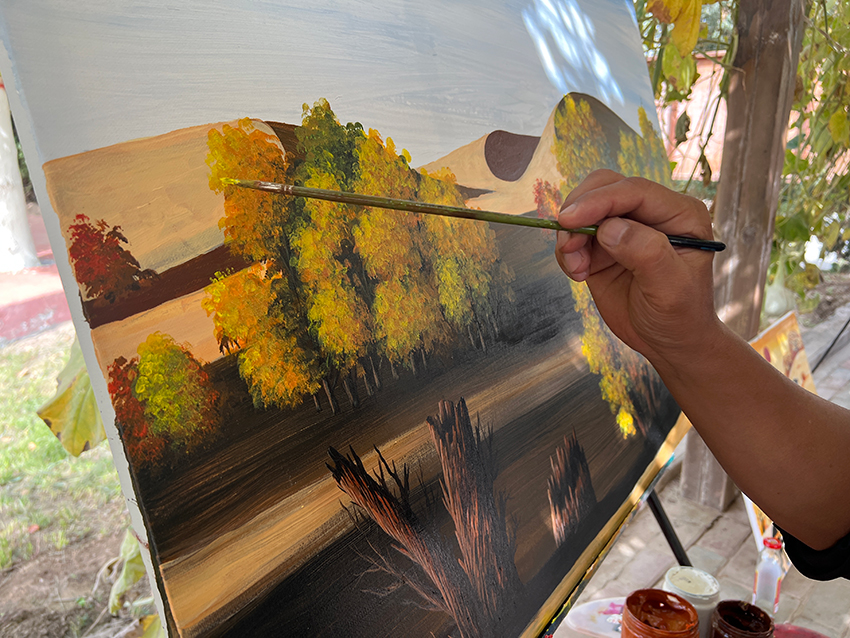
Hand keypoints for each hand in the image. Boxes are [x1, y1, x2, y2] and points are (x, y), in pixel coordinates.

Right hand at [555, 170, 721, 367]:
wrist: (668, 342)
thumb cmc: (680, 316)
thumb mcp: (670, 289)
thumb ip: (647, 254)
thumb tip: (610, 228)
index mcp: (679, 214)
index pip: (635, 191)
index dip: (599, 200)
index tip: (569, 220)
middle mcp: (652, 213)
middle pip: (605, 187)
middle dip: (580, 211)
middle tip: (568, 246)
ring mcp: (626, 227)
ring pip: (585, 207)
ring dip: (570, 235)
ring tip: (576, 269)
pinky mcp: (604, 244)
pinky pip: (575, 233)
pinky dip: (567, 251)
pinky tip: (578, 274)